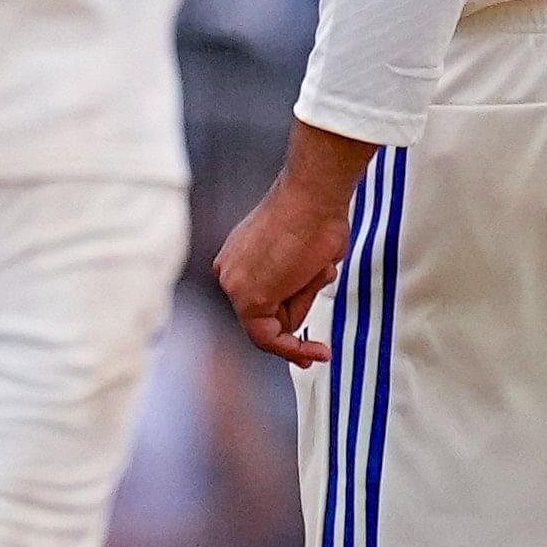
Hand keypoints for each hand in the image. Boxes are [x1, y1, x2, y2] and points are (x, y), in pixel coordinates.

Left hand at [215, 122, 380, 364]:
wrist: (314, 196)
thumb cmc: (316, 215)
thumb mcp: (300, 257)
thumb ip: (292, 283)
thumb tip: (298, 309)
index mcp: (238, 258)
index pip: (258, 304)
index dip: (283, 327)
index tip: (305, 348)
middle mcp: (228, 272)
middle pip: (267, 316)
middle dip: (300, 305)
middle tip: (318, 275)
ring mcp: (234, 286)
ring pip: (275, 325)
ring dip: (306, 305)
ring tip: (313, 265)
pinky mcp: (248, 299)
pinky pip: (272, 338)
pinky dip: (294, 350)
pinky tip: (316, 351)